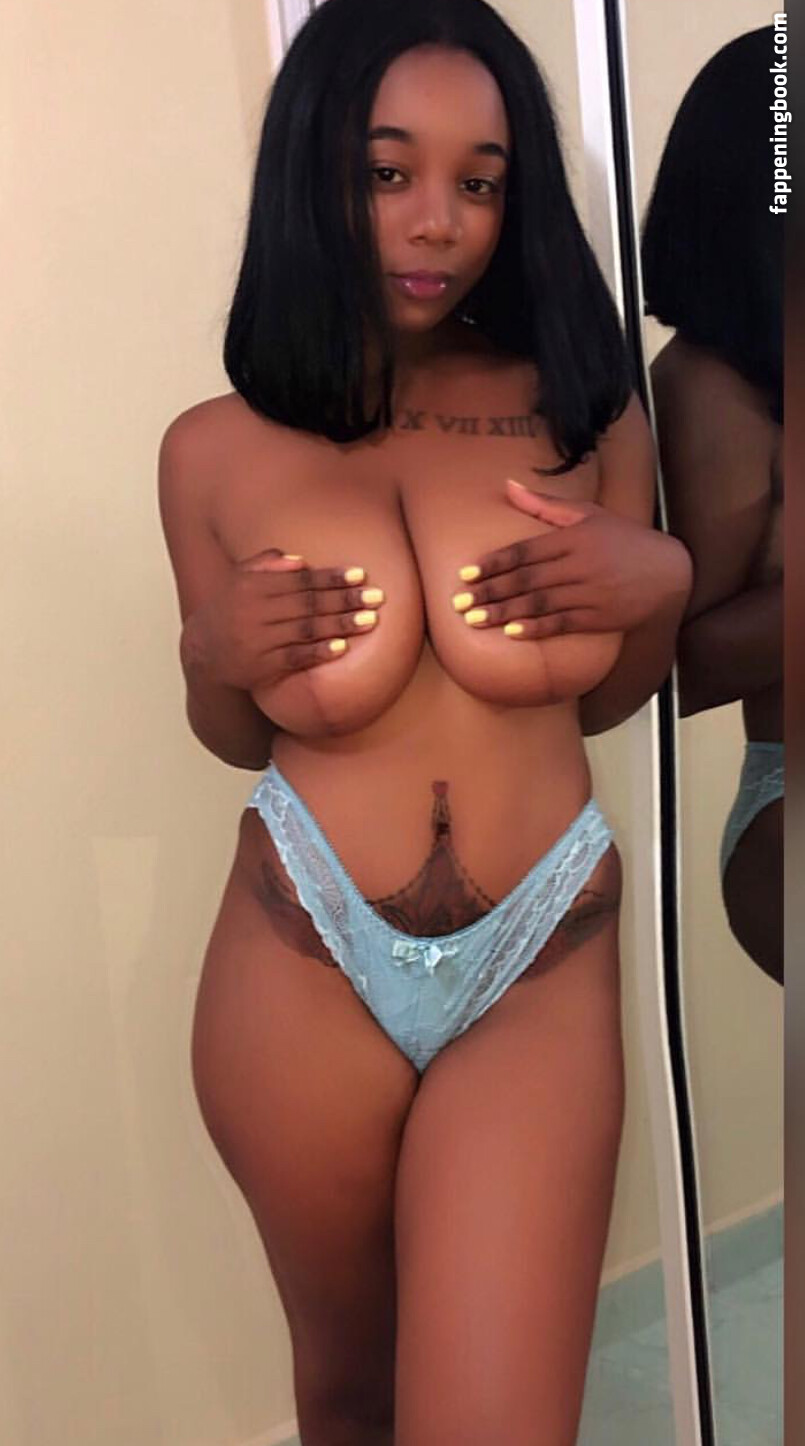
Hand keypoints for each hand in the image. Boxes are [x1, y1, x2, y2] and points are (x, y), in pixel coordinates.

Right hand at [181, 550, 384, 689]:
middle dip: (345, 599)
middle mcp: (254, 612)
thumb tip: (300, 561)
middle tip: (377, 597)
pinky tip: (342, 648)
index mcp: (251, 587)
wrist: (201, 654)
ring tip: (370, 620)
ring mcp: (258, 640)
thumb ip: (266, 566)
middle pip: (308, 603)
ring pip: (305, 629)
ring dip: (340, 624)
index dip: (331, 577)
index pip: (299, 580)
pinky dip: (318, 651)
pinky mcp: (261, 666)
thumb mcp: (239, 582)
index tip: (359, 575)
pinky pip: (294, 657)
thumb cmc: (230, 611)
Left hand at [451, 478, 691, 638]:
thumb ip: (544, 504)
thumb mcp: (588, 513)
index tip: (467, 574)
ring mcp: (590, 593)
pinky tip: (512, 633)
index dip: (495, 563)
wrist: (668, 572)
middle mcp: (580, 565)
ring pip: (540, 604)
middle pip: (527, 579)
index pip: (525, 551)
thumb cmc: (623, 538)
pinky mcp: (599, 617)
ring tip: (474, 621)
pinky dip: (537, 629)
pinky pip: (562, 623)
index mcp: (574, 537)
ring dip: (505, 613)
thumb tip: (508, 485)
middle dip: (491, 592)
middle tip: (459, 603)